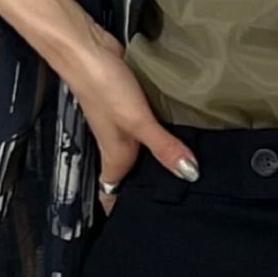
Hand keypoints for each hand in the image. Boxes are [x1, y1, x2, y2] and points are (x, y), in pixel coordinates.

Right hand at [68, 36, 196, 201]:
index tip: (142, 228)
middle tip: (180, 203)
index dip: (122, 212)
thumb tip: (190, 175)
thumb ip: (163, 148)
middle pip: (129, 175)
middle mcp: (118, 144)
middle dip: (147, 189)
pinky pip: (147, 127)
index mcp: (116, 156)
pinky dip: (161, 133)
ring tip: (189, 171)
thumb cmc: (104, 88)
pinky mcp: (130, 104)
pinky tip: (181, 132)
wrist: (87, 48)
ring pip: (140, 151)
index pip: (113, 194)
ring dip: (157, 160)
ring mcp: (123, 124)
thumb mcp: (138, 122)